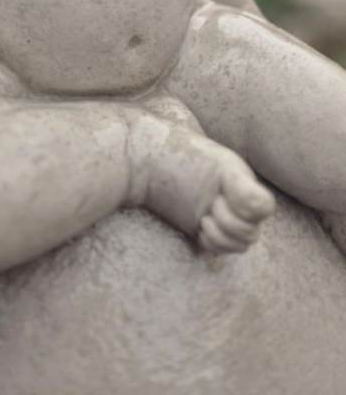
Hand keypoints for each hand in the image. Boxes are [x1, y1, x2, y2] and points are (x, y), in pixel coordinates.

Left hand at [125, 94, 274, 253]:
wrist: (143, 160)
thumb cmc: (181, 157)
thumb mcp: (219, 166)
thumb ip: (243, 187)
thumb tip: (264, 208)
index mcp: (241, 179)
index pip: (263, 208)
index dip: (247, 209)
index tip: (223, 195)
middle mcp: (234, 198)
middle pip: (252, 232)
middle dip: (230, 223)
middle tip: (209, 206)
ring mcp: (218, 215)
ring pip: (238, 245)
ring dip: (221, 236)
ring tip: (202, 218)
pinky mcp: (200, 229)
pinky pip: (219, 250)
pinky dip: (212, 244)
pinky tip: (198, 228)